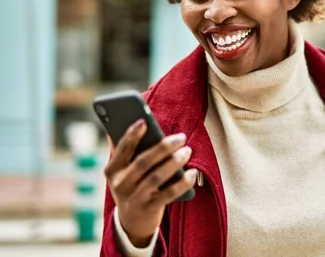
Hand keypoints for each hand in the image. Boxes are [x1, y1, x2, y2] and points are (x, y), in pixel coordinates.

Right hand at [104, 119, 196, 247]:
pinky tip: (192, 173)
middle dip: (163, 147)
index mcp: (112, 170)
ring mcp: (134, 198)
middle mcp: (120, 184)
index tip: (144, 121)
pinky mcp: (149, 209)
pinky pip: (169, 194)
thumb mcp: (123, 172)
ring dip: (174, 162)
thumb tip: (128, 121)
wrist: (132, 222)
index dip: (132, 135)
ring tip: (187, 151)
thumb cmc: (132, 186)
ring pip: (156, 177)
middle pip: (144, 162)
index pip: (122, 149)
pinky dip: (182, 183)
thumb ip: (125, 150)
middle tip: (181, 137)